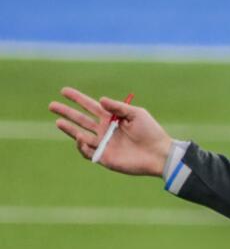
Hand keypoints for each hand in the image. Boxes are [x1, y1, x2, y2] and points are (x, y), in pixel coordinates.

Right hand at [48, 87, 172, 176]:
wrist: (159, 154)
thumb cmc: (151, 132)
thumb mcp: (136, 114)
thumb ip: (118, 107)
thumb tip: (100, 100)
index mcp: (111, 118)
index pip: (90, 106)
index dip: (77, 99)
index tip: (64, 91)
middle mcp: (105, 131)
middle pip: (80, 120)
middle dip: (66, 112)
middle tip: (52, 105)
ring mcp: (104, 144)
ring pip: (81, 136)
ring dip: (69, 129)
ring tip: (59, 122)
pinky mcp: (105, 158)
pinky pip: (88, 152)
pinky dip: (82, 146)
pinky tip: (82, 138)